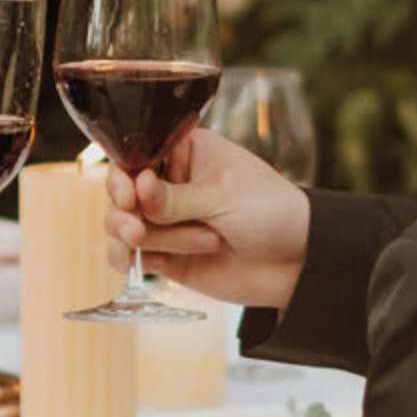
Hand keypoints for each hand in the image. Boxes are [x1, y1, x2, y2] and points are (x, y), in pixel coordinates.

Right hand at [105, 126, 309, 308]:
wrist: (297, 262)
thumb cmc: (271, 212)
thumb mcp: (223, 196)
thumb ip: (174, 198)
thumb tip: (136, 188)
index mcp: (184, 152)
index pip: (134, 156)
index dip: (122, 177)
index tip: (128, 196)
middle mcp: (167, 183)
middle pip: (119, 193)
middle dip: (124, 213)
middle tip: (137, 229)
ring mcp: (165, 221)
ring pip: (121, 226)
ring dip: (150, 239)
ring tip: (199, 243)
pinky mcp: (165, 254)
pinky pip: (128, 255)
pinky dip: (131, 260)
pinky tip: (146, 263)